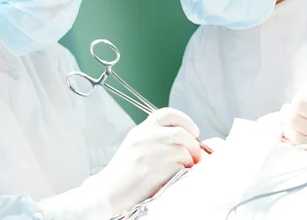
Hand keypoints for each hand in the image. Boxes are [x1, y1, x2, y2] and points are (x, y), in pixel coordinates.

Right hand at [86, 108, 201, 214]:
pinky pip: (181, 167)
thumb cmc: (124, 172)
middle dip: (194, 145)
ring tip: (181, 168)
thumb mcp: (136, 145)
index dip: (185, 120)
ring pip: (184, 151)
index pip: (167, 114)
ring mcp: (152, 153)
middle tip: (197, 155)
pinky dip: (182, 172)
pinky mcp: (158, 169)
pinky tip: (172, 176)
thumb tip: (187, 139)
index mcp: (141, 130)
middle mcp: (146, 138)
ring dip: (189, 161)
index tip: (194, 131)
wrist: (109, 191)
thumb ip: (156, 137)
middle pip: (181, 133)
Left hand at [281, 69, 306, 145]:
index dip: (305, 91)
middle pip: (299, 106)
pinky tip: (294, 125)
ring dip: (289, 115)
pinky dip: (289, 129)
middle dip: (296, 102)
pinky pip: (294, 137)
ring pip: (294, 121)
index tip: (306, 92)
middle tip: (299, 103)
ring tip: (294, 113)